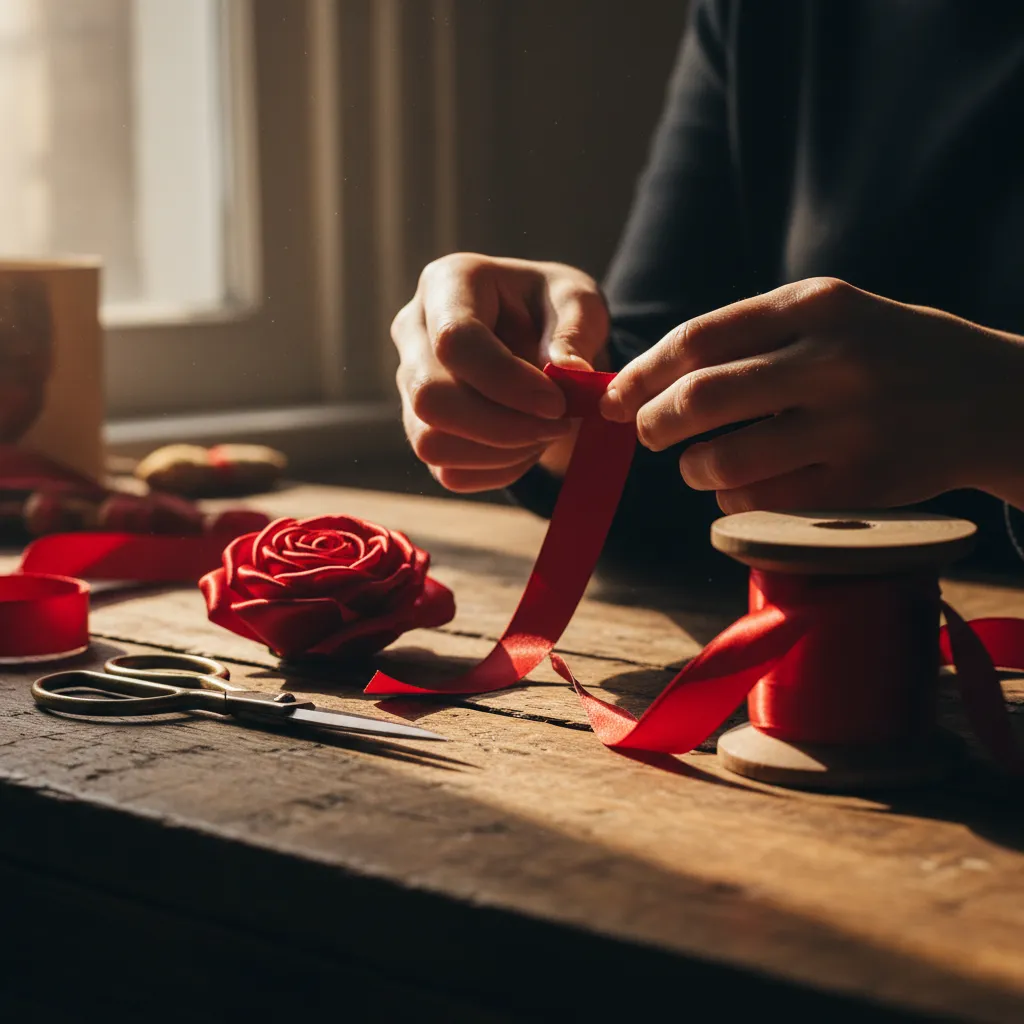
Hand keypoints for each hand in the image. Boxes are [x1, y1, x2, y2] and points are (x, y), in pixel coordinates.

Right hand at [393, 254, 609, 491]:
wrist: (540, 338)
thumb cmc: (556, 310)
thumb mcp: (578, 302)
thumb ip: (575, 332)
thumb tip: (569, 373)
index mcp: (447, 284)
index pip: (455, 341)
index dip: (507, 382)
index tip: (558, 403)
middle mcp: (413, 333)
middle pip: (430, 398)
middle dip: (501, 426)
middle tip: (558, 425)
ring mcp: (410, 384)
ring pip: (431, 443)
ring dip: (502, 452)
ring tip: (546, 432)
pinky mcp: (420, 428)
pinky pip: (449, 471)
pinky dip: (499, 469)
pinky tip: (528, 446)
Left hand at [600, 277, 1023, 511]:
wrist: (996, 399)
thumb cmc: (892, 352)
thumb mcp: (835, 314)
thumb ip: (755, 335)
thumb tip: (656, 376)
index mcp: (816, 305)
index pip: (698, 338)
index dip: (641, 372)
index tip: (613, 396)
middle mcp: (833, 358)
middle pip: (701, 397)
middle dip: (653, 423)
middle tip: (647, 434)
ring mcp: (852, 424)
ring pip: (726, 458)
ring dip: (693, 469)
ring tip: (697, 465)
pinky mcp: (864, 484)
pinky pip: (765, 501)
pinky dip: (733, 500)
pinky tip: (738, 490)